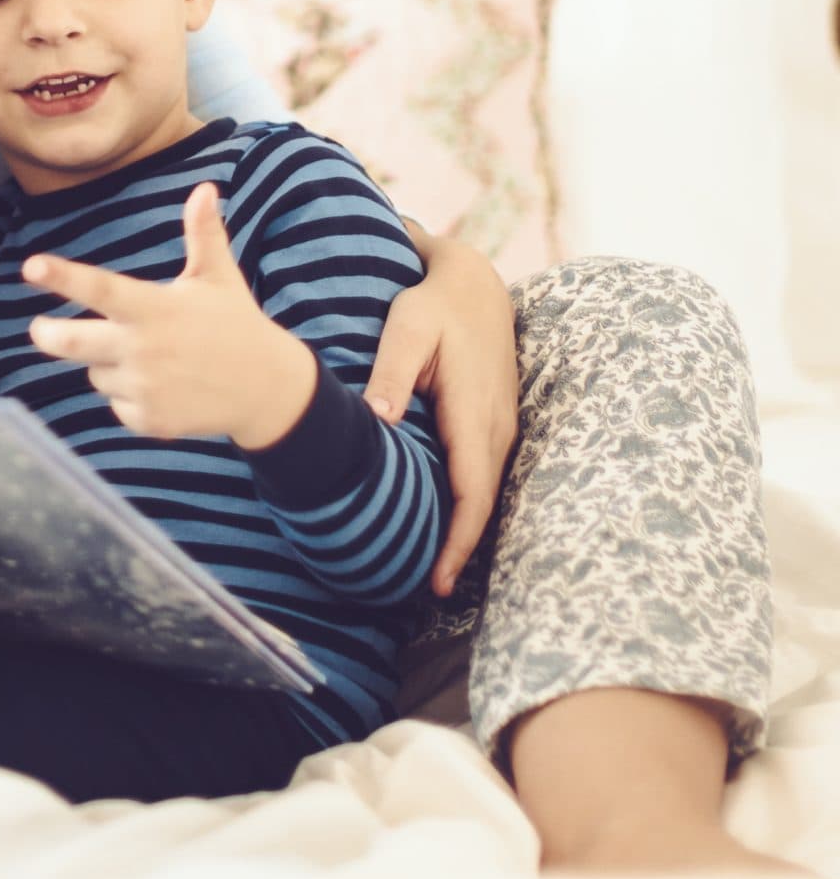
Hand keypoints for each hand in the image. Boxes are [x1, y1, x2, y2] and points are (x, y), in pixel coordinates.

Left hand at [24, 183, 315, 448]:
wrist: (267, 391)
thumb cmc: (236, 324)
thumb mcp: (219, 277)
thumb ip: (204, 233)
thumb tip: (204, 188)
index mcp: (155, 308)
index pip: (99, 288)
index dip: (62, 277)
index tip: (30, 266)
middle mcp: (144, 349)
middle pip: (71, 342)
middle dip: (47, 334)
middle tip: (40, 328)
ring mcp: (145, 388)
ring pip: (96, 372)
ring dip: (107, 363)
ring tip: (152, 356)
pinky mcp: (148, 420)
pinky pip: (116, 402)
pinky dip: (128, 394)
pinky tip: (161, 385)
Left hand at [365, 226, 517, 596]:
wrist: (474, 284)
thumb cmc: (433, 306)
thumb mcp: (407, 328)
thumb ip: (391, 371)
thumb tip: (377, 417)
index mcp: (474, 414)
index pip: (471, 494)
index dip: (458, 542)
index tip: (439, 583)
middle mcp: (496, 429)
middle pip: (482, 506)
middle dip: (460, 551)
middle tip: (426, 594)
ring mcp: (501, 428)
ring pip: (486, 494)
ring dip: (464, 533)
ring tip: (431, 574)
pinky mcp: (495, 424)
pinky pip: (483, 476)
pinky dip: (468, 507)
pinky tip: (445, 527)